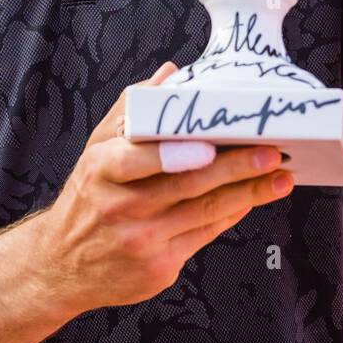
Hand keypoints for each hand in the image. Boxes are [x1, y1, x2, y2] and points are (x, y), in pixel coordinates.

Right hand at [34, 61, 293, 310]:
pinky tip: (253, 199)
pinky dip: (232, 214)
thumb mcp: (96, 148)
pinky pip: (204, 235)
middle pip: (186, 185)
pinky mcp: (158, 268)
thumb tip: (171, 74)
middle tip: (272, 153)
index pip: (140, 159)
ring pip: (204, 212)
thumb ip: (132, 110)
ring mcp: (140, 241)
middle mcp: (119, 207)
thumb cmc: (88, 196)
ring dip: (249, 193)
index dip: (178, 153)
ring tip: (280, 177)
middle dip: (235, 169)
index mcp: (102, 170)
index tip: (213, 144)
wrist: (62, 265)